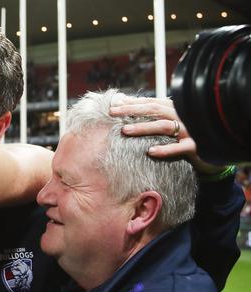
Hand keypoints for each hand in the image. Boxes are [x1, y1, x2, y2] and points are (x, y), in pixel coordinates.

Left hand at [110, 97, 226, 174]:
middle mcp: (181, 116)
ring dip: (143, 127)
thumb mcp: (173, 121)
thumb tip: (129, 105)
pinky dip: (165, 149)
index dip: (132, 102)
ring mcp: (189, 130)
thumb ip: (156, 115)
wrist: (216, 148)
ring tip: (124, 130)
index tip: (114, 103)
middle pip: (154, 110)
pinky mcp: (195, 146)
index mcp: (175, 108)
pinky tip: (150, 151)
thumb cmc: (188, 134)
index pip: (151, 102)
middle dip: (131, 110)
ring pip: (163, 126)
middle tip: (112, 112)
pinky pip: (179, 147)